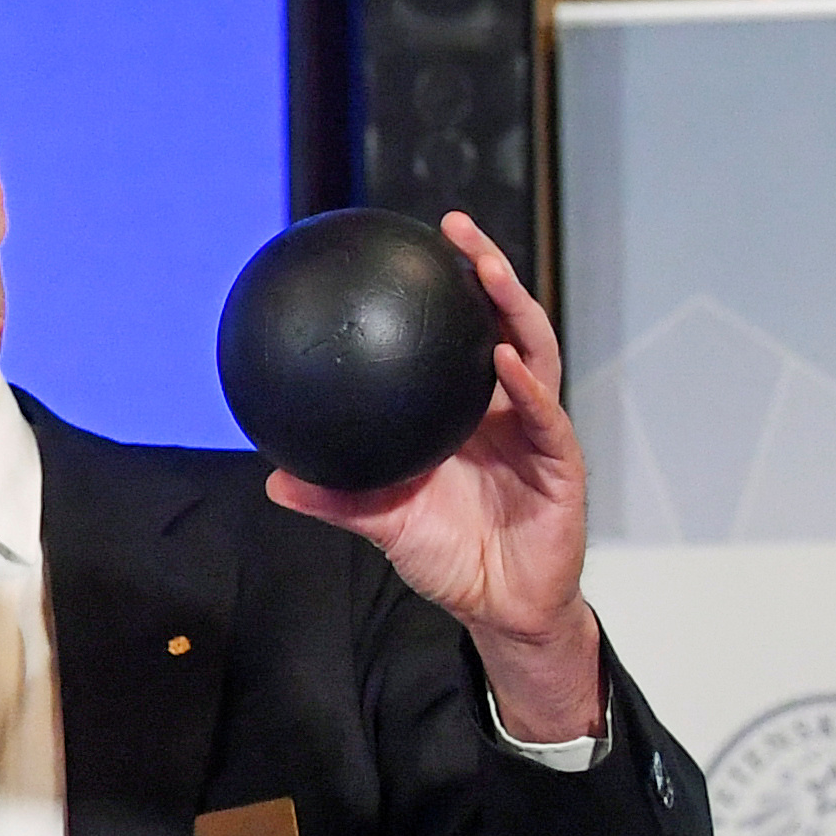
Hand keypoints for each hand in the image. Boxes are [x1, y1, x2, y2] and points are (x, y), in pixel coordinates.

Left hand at [261, 212, 604, 743]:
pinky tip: (505, 357)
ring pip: (534, 353)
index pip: (461, 336)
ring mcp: (538, 431)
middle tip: (458, 229)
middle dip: (488, 271)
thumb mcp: (382, 520)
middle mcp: (507, 409)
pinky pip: (546, 416)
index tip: (415, 246)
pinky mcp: (562, 463)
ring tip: (486, 271)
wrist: (497, 606)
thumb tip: (274, 479)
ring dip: (513, 308)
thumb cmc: (449, 555)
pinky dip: (528, 385)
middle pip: (504, 324)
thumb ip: (336, 496)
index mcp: (469, 412)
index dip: (447, 292)